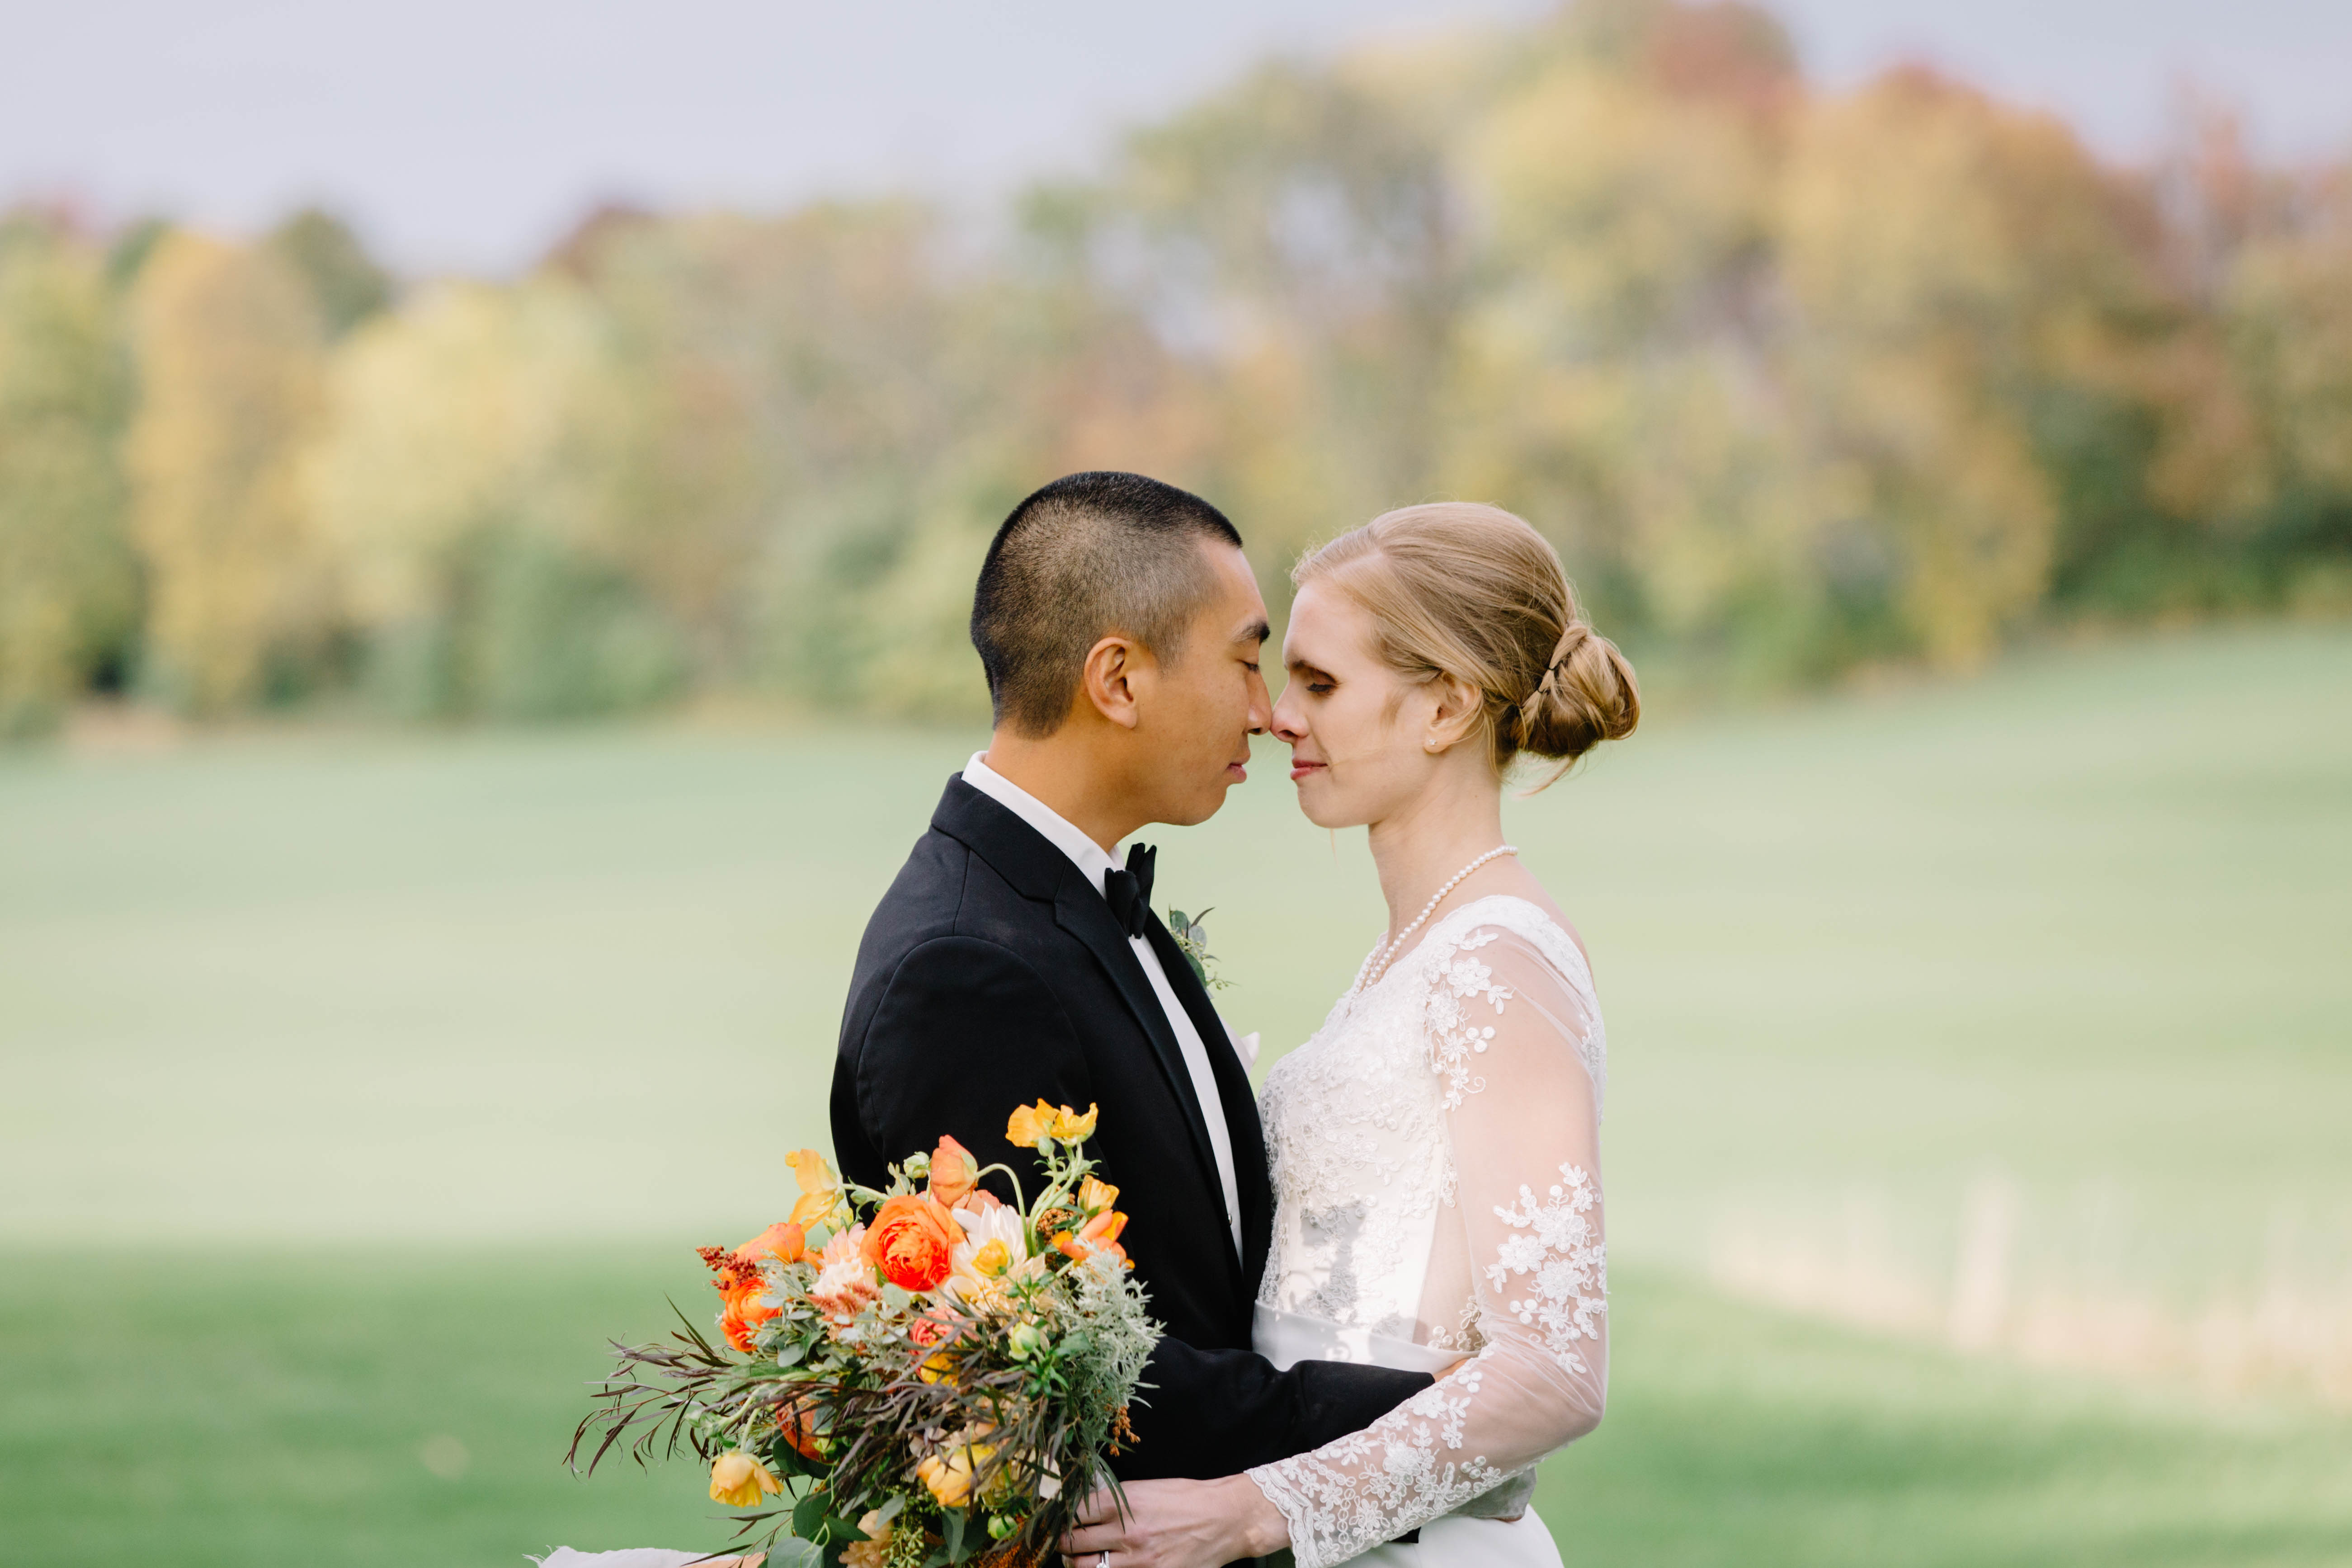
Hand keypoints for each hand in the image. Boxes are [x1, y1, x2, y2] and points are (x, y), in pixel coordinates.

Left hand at [1059, 1475, 1288, 1567]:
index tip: (1059, 1519)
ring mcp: (1138, 1562)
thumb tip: (1082, 1507)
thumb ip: (1114, 1500)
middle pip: (1073, 1545)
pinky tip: (1107, 1566)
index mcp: (1125, 1504)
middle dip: (1065, 1544)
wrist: (1225, 1519)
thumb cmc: (1186, 1498)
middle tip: (1066, 1541)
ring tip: (1083, 1558)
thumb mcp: (1146, 1488)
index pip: (1074, 1513)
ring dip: (1079, 1563)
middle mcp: (1127, 1534)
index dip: (1061, 1517)